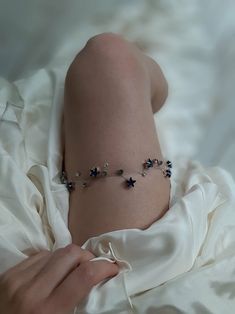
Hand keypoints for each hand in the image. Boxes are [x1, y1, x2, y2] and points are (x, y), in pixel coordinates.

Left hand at [0, 244, 118, 313]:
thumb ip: (78, 303)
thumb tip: (97, 279)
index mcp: (49, 310)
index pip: (84, 275)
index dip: (104, 267)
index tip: (112, 268)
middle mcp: (32, 291)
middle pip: (71, 254)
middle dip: (86, 257)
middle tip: (90, 266)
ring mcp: (18, 279)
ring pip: (55, 252)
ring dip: (67, 258)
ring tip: (69, 269)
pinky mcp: (9, 273)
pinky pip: (38, 255)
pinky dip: (50, 260)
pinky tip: (50, 272)